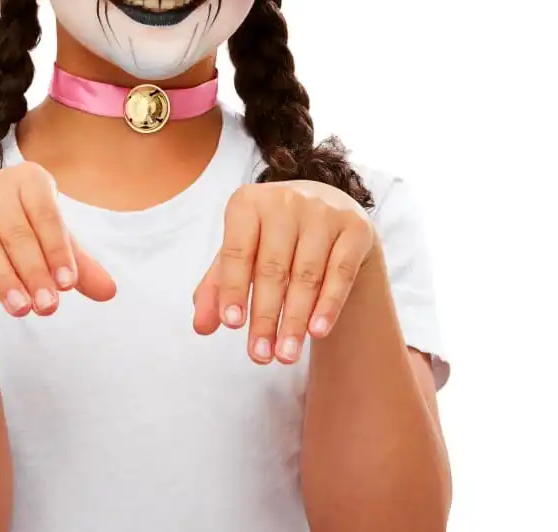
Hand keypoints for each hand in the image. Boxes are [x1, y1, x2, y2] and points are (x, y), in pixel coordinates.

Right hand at [0, 162, 116, 314]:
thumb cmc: (20, 240)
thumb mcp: (52, 250)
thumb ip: (79, 267)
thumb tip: (110, 291)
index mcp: (29, 179)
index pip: (47, 215)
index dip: (58, 250)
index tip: (68, 285)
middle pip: (17, 233)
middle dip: (34, 273)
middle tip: (47, 308)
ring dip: (5, 279)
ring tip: (21, 310)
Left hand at [192, 180, 377, 363]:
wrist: (326, 207)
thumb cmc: (272, 236)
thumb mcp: (241, 252)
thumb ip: (218, 286)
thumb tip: (201, 326)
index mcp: (248, 202)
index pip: (236, 251)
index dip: (233, 289)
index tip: (232, 325)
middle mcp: (285, 200)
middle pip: (272, 268)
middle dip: (265, 316)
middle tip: (259, 356)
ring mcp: (323, 211)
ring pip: (307, 275)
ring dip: (296, 320)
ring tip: (285, 355)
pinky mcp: (355, 227)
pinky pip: (341, 273)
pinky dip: (329, 305)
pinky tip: (318, 333)